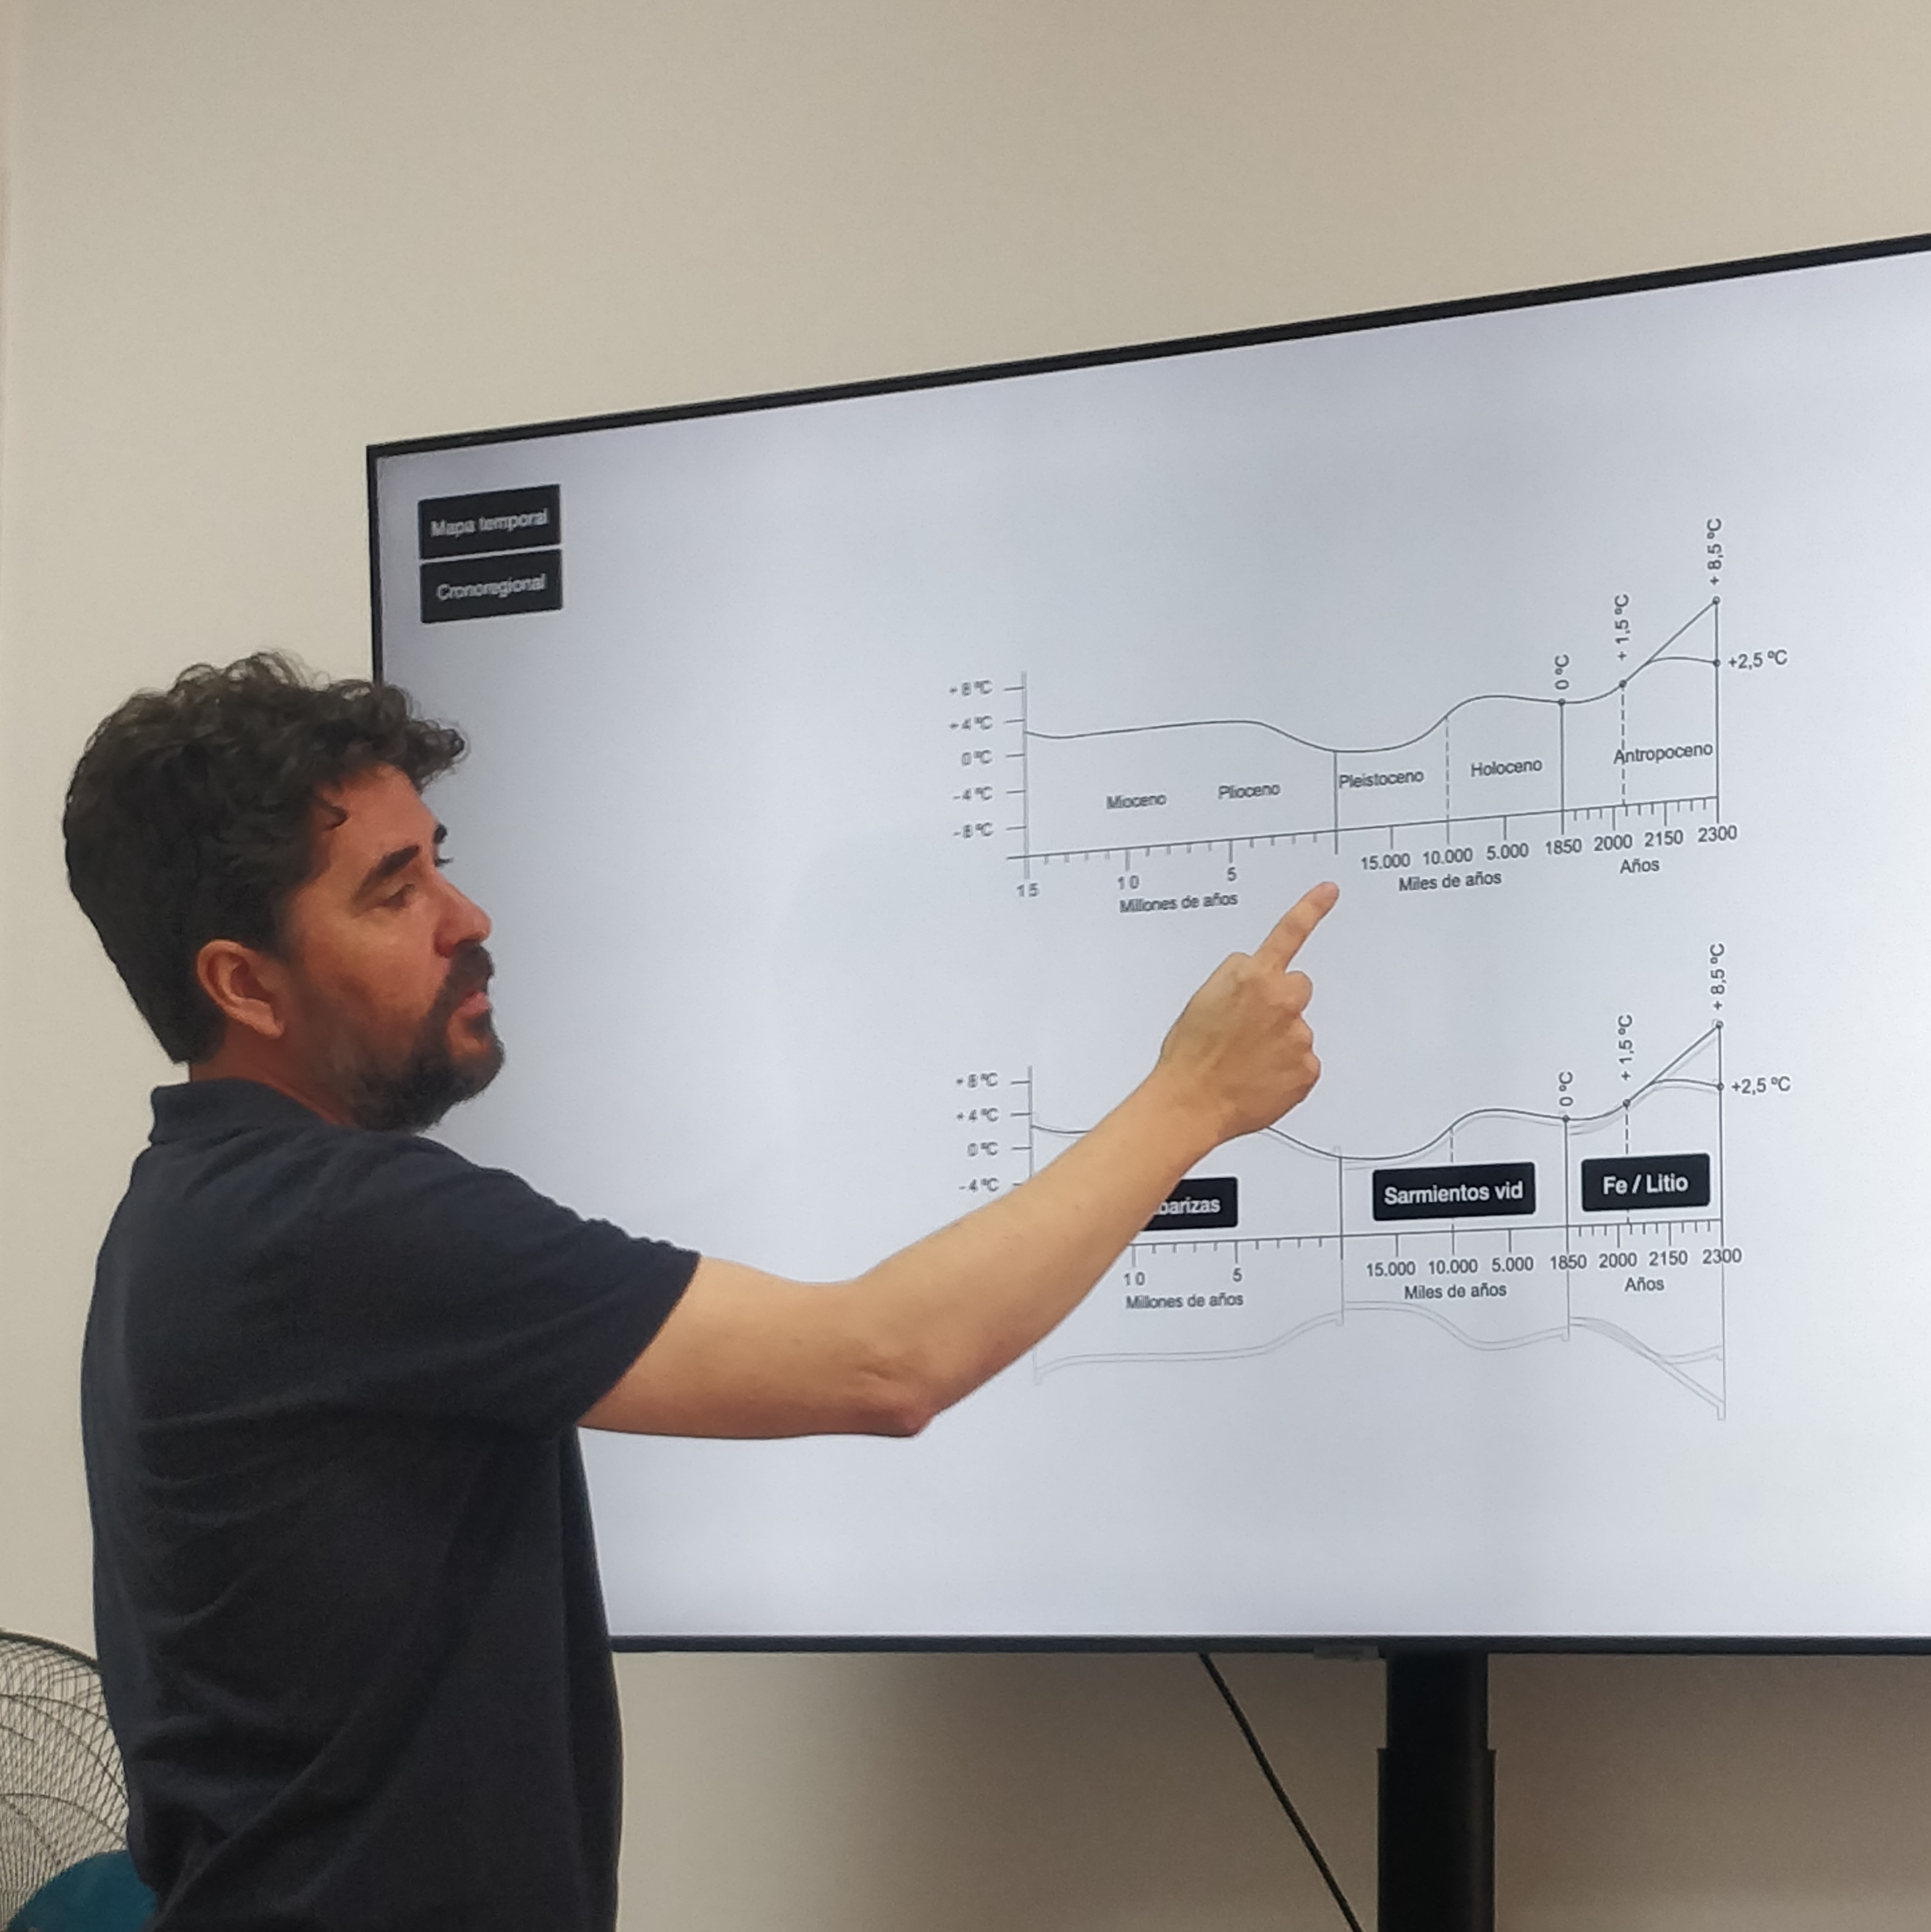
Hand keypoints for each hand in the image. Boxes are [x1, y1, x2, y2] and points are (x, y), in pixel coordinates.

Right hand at [1150, 882, 1336, 1144]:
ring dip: (1278, 1042)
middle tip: (1249, 1029)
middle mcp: (1281, 1000)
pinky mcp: (1308, 1068)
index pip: (1287, 934)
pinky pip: (1302, 1063)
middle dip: (1280, 1002)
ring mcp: (1299, 1035)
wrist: (1190, 1103)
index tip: (1329, 891)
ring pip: (1297, 1030)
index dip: (1311, 909)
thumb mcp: (1203, 1000)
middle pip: (1297, 988)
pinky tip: (1259, 1079)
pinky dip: (1285, 1071)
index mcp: (1251, 977)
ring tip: (1245, 1062)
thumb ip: (1237, 981)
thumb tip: (1254, 983)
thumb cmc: (1189, 1056)